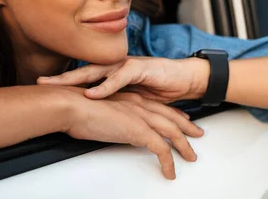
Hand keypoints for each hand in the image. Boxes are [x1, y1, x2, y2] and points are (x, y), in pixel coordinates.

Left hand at [38, 56, 209, 102]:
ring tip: (60, 85)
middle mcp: (116, 67)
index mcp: (111, 74)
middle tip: (41, 82)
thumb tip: (92, 114)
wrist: (184, 79)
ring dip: (78, 78)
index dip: (63, 83)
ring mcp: (127, 65)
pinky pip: (120, 77)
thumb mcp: (130, 99)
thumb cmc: (158, 88)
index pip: (83, 77)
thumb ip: (113, 102)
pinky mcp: (140, 68)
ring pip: (98, 70)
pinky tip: (93, 92)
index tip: (42, 89)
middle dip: (62, 77)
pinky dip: (106, 86)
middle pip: (84, 71)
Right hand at [57, 86, 203, 178]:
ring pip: (172, 132)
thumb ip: (108, 115)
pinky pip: (161, 149)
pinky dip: (169, 162)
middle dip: (186, 127)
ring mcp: (141, 117)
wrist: (71, 104)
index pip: (157, 106)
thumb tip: (109, 126)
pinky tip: (170, 171)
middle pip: (170, 117)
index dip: (172, 114)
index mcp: (130, 97)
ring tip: (191, 156)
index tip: (181, 119)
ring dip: (184, 146)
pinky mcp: (139, 131)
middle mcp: (139, 104)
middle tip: (197, 134)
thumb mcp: (96, 109)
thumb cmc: (75, 106)